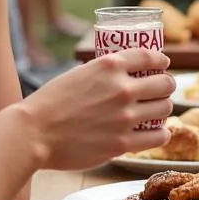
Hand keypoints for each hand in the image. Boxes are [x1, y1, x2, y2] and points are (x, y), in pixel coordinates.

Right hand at [24, 50, 173, 168]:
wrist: (33, 133)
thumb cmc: (49, 103)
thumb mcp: (78, 74)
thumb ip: (102, 73)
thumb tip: (120, 74)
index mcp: (110, 65)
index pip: (150, 56)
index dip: (161, 60)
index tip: (163, 64)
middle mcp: (122, 88)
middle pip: (165, 83)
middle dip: (166, 86)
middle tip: (160, 91)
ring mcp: (125, 117)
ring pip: (165, 108)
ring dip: (163, 109)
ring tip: (156, 112)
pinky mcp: (122, 143)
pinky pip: (159, 137)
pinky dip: (161, 133)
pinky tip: (156, 133)